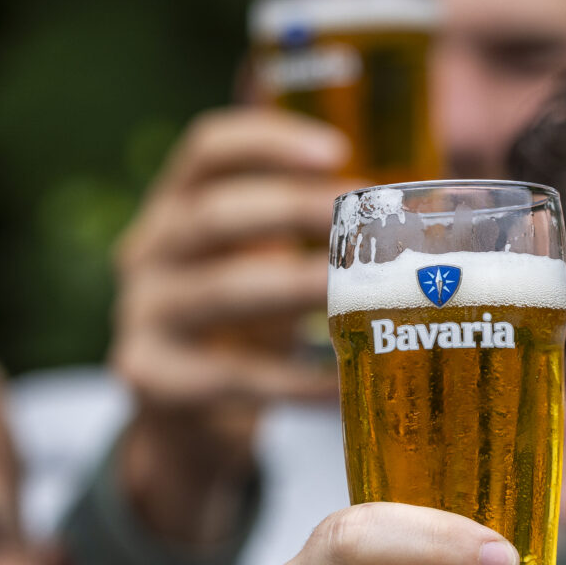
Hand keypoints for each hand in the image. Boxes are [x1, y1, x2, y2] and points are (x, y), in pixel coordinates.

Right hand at [109, 109, 350, 550]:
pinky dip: (296, 380)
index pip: (209, 148)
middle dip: (294, 211)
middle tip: (367, 222)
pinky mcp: (156, 380)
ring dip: (301, 289)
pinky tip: (344, 382)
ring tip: (369, 294)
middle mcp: (147, 252)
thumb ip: (308, 223)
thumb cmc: (248, 326)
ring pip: (221, 293)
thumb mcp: (263, 264)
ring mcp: (144, 317)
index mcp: (176, 205)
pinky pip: (235, 377)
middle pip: (213, 215)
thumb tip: (421, 184)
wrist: (185, 424)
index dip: (269, 139)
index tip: (338, 151)